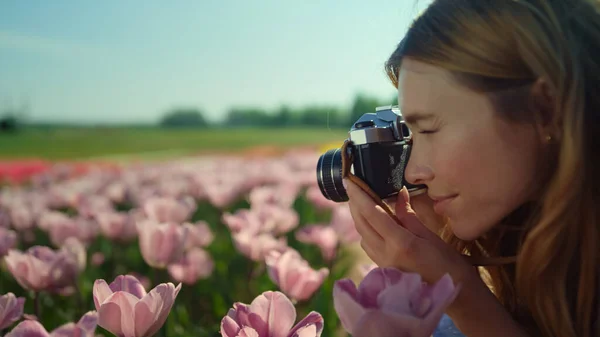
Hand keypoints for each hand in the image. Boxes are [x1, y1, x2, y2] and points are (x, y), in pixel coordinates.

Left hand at [344, 178, 472, 284]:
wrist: (454, 297)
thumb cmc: (448, 265)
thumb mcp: (431, 236)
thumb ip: (409, 216)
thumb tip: (398, 194)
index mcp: (400, 243)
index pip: (371, 214)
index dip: (358, 195)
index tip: (348, 180)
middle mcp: (386, 254)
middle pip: (361, 224)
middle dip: (354, 203)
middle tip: (352, 186)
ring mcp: (383, 263)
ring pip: (362, 234)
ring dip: (358, 216)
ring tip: (360, 200)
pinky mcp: (384, 269)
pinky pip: (368, 245)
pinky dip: (366, 230)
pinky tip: (372, 222)